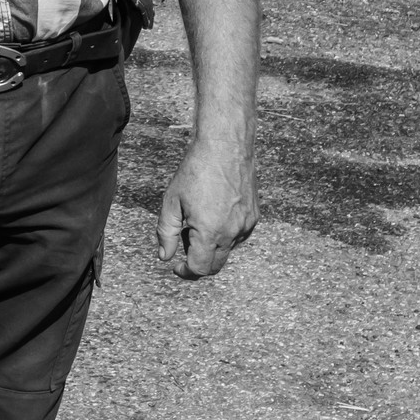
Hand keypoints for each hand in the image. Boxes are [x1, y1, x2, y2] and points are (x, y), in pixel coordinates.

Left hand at [156, 137, 257, 278]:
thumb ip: (166, 232)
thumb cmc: (195, 171)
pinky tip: (212, 215)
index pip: (200, 268)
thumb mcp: (172, 201)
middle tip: (183, 244)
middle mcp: (232, 233)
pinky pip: (238, 237)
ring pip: (228, 251)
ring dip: (211, 248)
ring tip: (195, 222)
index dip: (186, 272)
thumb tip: (165, 256)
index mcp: (210, 232)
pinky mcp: (254, 217)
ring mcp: (247, 226)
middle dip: (198, 262)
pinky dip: (224, 236)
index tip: (176, 267)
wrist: (225, 148)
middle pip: (216, 265)